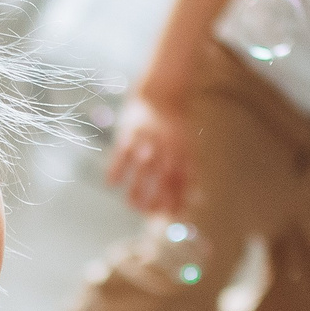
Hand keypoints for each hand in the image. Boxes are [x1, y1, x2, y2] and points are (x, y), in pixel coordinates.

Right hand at [105, 94, 194, 218]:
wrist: (161, 94)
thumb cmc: (173, 130)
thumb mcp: (187, 150)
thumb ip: (190, 175)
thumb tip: (197, 202)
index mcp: (182, 152)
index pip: (180, 182)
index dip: (174, 200)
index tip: (167, 216)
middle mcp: (166, 147)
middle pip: (162, 178)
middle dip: (155, 198)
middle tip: (146, 214)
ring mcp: (147, 139)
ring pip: (142, 168)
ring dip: (136, 189)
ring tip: (131, 206)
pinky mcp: (130, 132)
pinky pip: (121, 153)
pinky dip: (116, 169)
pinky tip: (111, 184)